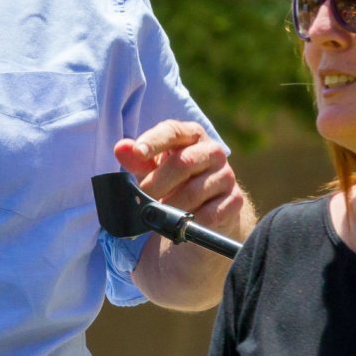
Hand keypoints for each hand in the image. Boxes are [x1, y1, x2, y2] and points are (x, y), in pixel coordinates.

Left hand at [113, 120, 247, 242]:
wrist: (208, 206)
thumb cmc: (175, 178)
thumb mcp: (154, 166)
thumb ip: (137, 158)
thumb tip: (121, 148)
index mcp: (191, 135)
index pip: (173, 131)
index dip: (154, 141)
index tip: (138, 152)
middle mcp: (213, 151)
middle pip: (183, 163)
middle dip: (157, 183)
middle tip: (141, 197)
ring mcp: (226, 175)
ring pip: (194, 191)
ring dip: (170, 206)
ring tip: (156, 214)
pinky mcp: (235, 200)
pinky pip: (210, 213)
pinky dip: (190, 221)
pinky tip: (179, 224)